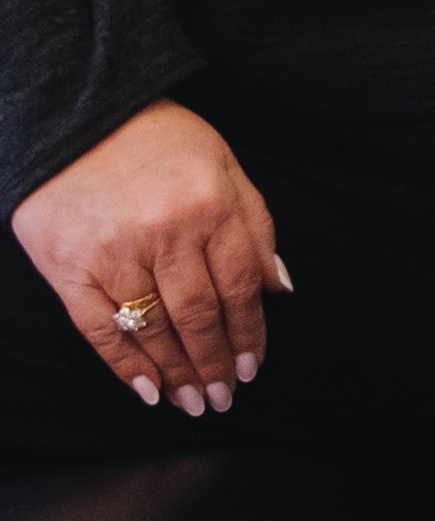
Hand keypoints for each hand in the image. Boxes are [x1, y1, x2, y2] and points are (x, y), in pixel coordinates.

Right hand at [11, 100, 285, 412]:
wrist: (77, 117)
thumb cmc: (160, 142)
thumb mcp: (225, 167)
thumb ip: (256, 226)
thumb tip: (280, 288)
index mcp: (210, 207)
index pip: (240, 287)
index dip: (250, 333)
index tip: (254, 366)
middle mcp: (164, 234)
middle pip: (199, 315)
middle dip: (216, 363)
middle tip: (224, 397)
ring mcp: (112, 254)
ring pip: (154, 329)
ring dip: (178, 373)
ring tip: (193, 402)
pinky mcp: (69, 269)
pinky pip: (100, 329)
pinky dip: (125, 365)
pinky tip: (148, 389)